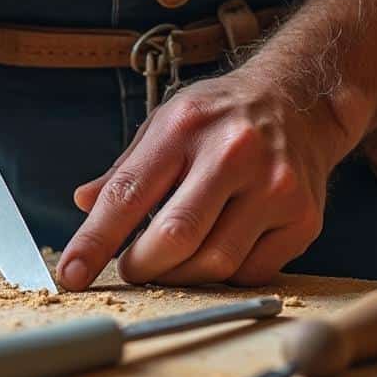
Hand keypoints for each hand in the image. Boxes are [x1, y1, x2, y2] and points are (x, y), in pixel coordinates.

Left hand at [56, 68, 353, 289]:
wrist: (300, 100)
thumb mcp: (165, 123)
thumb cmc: (220, 118)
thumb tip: (84, 204)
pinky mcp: (303, 218)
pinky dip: (223, 276)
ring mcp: (274, 186)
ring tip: (172, 262)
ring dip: (180, 276)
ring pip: (214, 263)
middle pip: (174, 237)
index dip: (94, 242)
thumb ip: (125, 169)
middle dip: (141, 266)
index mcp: (184, 127)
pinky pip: (250, 272)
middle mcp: (233, 153)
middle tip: (132, 267)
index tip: (72, 274)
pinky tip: (216, 251)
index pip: (127, 195)